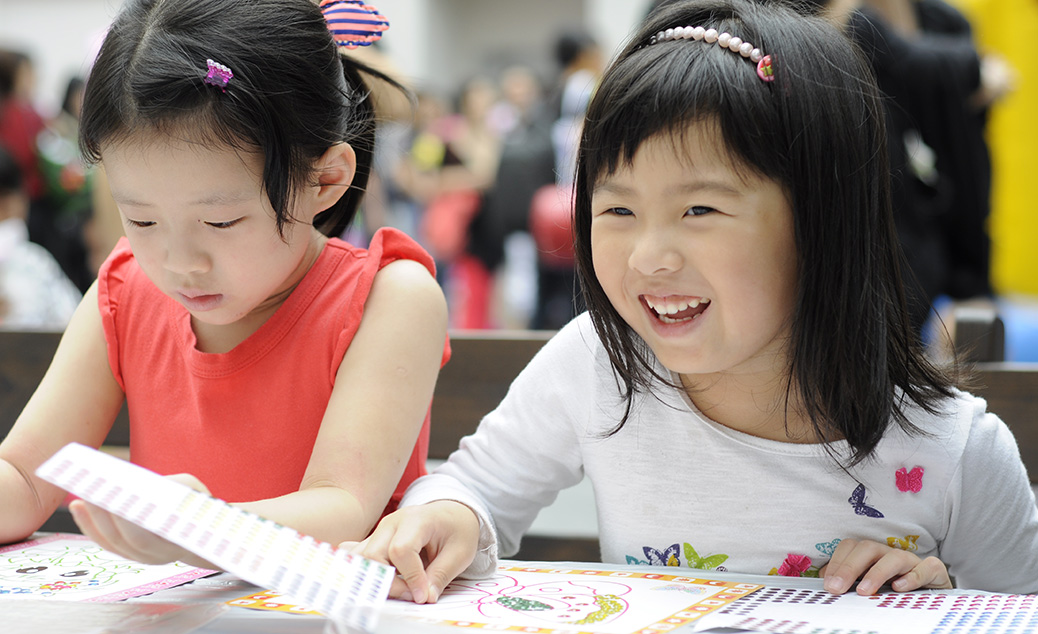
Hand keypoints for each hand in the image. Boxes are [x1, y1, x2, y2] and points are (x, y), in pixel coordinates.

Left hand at [69, 473, 216, 568]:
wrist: (206, 533)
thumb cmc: (198, 505)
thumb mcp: (193, 490)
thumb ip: (171, 486)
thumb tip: (136, 483)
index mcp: (175, 542)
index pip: (143, 537)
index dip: (124, 521)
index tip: (112, 499)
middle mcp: (156, 556)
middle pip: (121, 540)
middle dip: (102, 516)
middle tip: (90, 493)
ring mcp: (141, 557)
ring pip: (110, 543)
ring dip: (92, 520)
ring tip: (82, 497)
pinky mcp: (130, 553)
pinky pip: (106, 543)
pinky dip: (90, 525)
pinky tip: (80, 506)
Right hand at [342, 500, 479, 603]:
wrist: (452, 514)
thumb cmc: (457, 530)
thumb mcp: (460, 553)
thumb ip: (440, 576)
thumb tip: (425, 598)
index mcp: (417, 519)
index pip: (401, 550)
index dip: (410, 577)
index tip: (423, 595)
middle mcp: (392, 523)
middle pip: (374, 554)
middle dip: (390, 582)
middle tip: (412, 594)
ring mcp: (381, 531)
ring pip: (361, 558)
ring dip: (376, 579)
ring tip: (400, 588)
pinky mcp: (375, 540)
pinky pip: (359, 556)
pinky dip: (366, 572)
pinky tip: (382, 581)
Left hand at [820, 538, 951, 594]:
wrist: (935, 596)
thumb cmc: (897, 590)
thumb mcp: (870, 586)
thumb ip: (850, 582)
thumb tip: (828, 584)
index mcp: (872, 556)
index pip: (850, 547)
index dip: (837, 563)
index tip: (828, 584)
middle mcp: (889, 554)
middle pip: (867, 548)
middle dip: (849, 567)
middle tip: (837, 588)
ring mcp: (912, 561)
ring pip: (894, 556)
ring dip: (877, 573)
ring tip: (864, 591)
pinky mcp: (934, 571)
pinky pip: (926, 567)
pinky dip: (913, 576)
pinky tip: (899, 588)